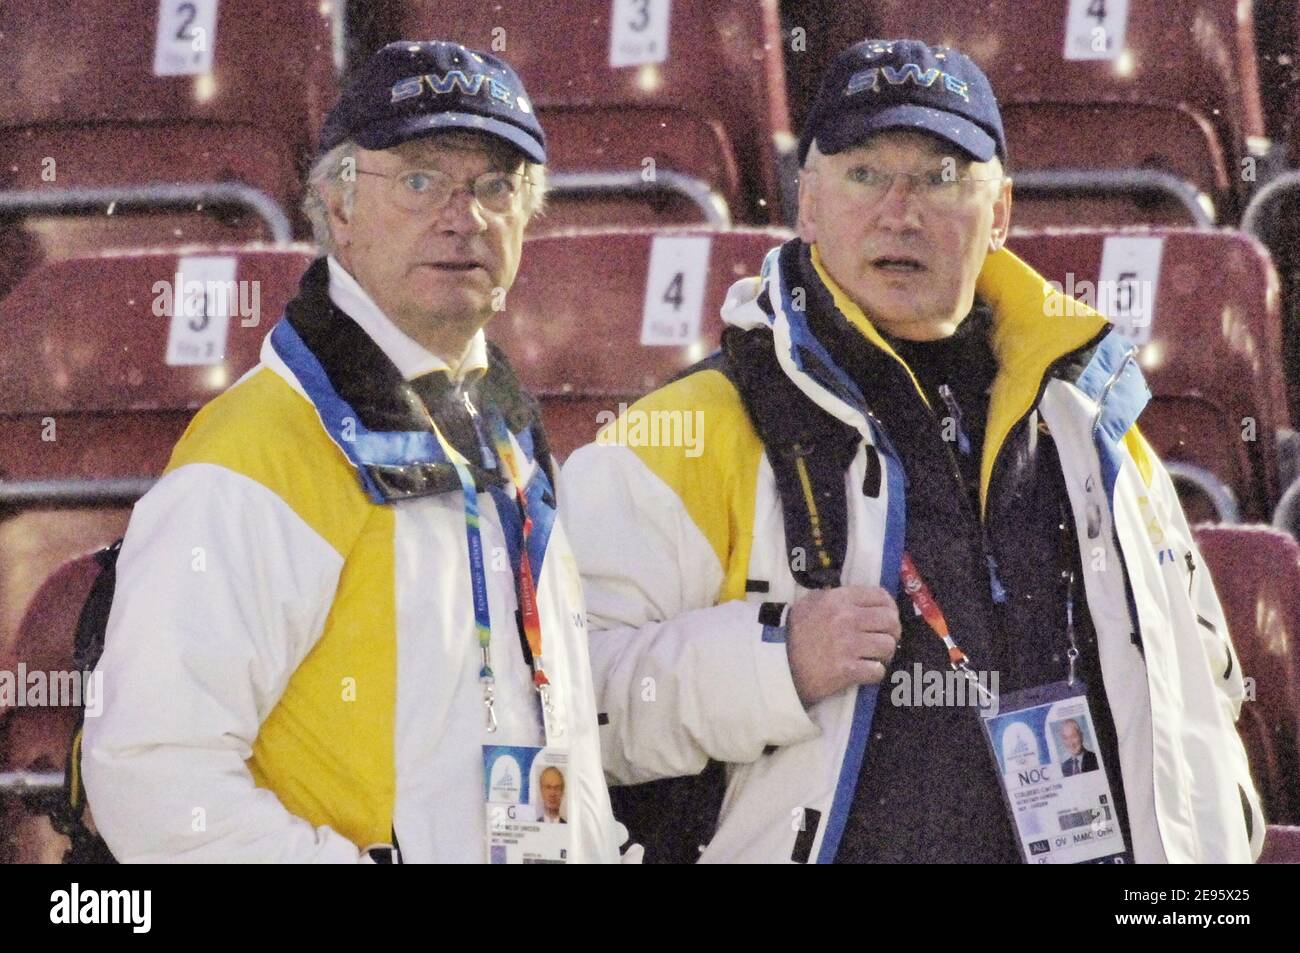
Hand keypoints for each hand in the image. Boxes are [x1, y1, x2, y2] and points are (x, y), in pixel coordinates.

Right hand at [786, 586, 900, 707]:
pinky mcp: (848, 670)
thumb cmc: (791, 632)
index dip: (889, 608)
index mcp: (838, 599)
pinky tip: (863, 672)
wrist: (774, 663)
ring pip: (888, 646)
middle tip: (883, 641)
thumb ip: (836, 598)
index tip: (885, 619)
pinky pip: (878, 670)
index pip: (881, 596)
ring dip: (883, 654)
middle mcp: (846, 618)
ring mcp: (848, 645)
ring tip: (872, 658)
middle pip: (891, 621)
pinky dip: (874, 673)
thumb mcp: (810, 603)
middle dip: (891, 632)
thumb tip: (862, 601)